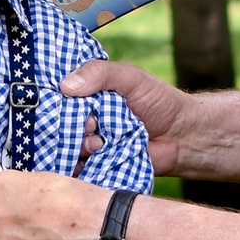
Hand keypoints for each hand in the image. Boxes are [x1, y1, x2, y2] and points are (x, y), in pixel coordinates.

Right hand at [62, 59, 189, 174]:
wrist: (183, 137)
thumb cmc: (159, 101)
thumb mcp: (130, 77)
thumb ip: (99, 74)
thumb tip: (65, 86)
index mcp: (90, 92)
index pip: (59, 93)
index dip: (56, 97)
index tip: (63, 99)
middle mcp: (86, 115)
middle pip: (58, 121)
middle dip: (70, 124)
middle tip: (92, 124)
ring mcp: (90, 139)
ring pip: (66, 144)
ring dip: (79, 144)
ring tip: (98, 142)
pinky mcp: (97, 162)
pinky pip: (76, 165)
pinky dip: (80, 163)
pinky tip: (97, 155)